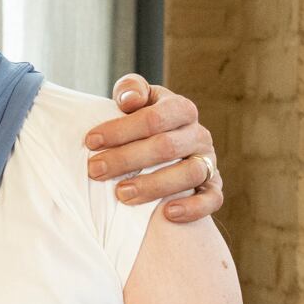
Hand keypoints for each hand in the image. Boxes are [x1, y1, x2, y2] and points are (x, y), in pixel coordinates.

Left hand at [85, 74, 222, 222]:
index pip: (154, 118)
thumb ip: (130, 89)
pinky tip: (168, 214)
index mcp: (181, 109)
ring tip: (121, 194)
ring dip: (154, 186)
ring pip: (189, 173)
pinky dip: (194, 207)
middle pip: (166, 147)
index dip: (121, 130)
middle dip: (127, 159)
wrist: (162, 142)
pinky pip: (212, 199)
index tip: (90, 142)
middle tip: (95, 170)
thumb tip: (129, 100)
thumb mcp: (135, 98)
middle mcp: (199, 134)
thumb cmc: (141, 119)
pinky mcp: (212, 186)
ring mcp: (208, 161)